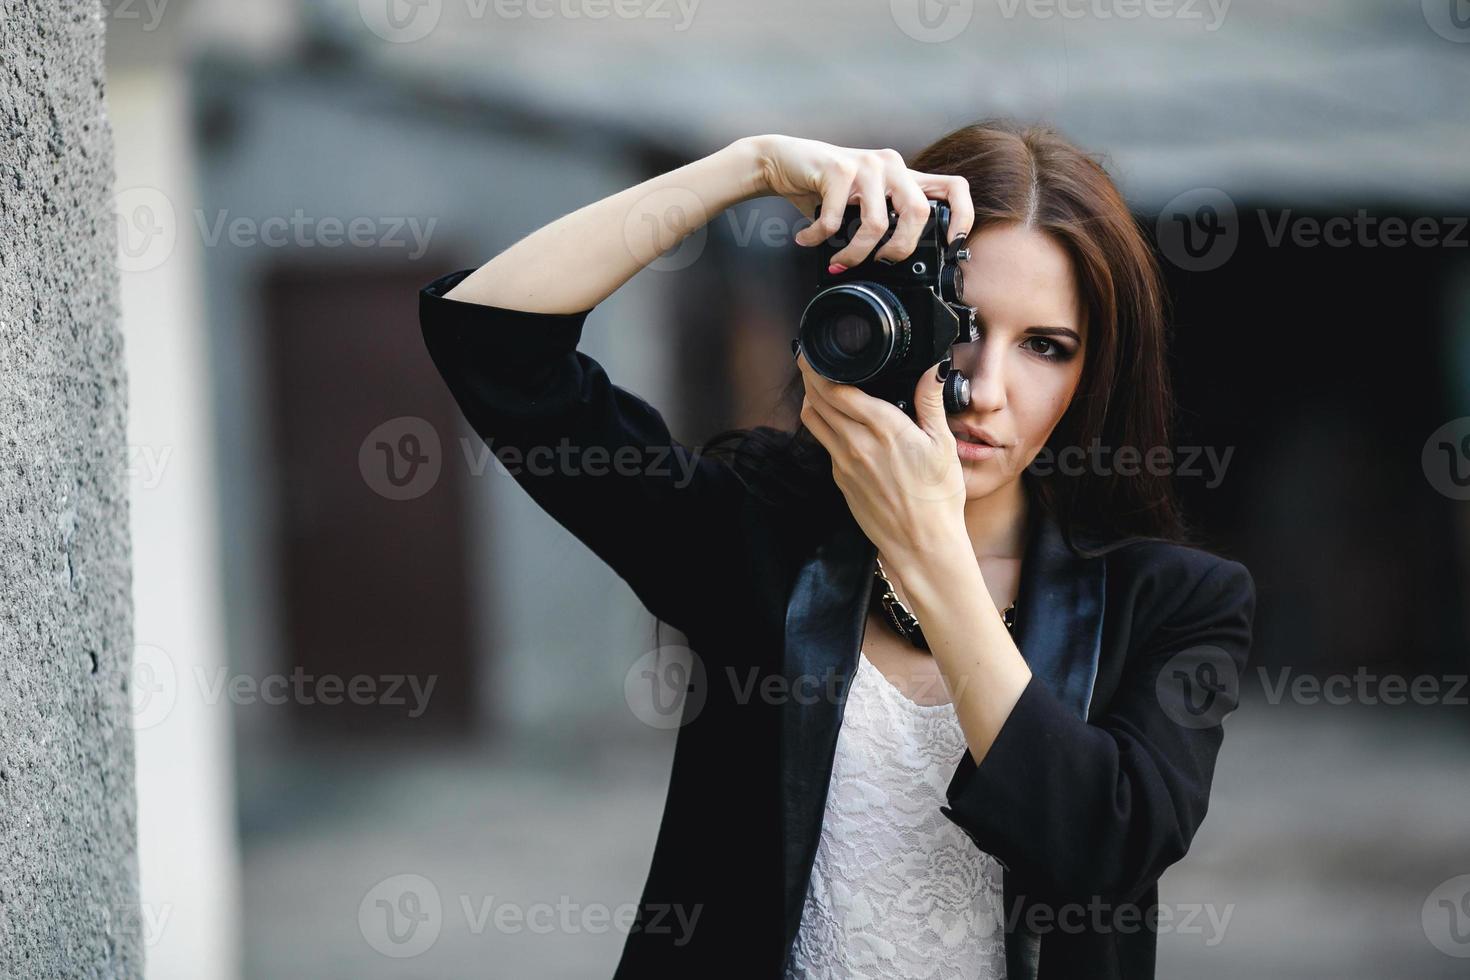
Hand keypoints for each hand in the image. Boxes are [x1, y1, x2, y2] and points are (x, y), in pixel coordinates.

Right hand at [750, 135, 973, 268]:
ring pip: (877, 224)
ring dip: (854, 253)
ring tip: (838, 259)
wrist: (782, 161)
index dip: (963, 217)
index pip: (954, 188)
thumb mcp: (862, 203)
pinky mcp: (839, 168)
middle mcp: (892, 165)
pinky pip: (836, 220)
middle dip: (900, 249)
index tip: (951, 245)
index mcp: (904, 175)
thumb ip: (885, 220)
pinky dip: (818, 237)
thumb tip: (897, 263)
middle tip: (880, 262)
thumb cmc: (824, 188)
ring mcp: (867, 164)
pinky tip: (808, 238)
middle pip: (919, 213)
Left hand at [796, 353, 967, 565]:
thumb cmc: (938, 497)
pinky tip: (836, 421)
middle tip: (811, 361)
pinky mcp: (840, 480)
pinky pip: (825, 444)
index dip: (818, 368)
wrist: (922, 544)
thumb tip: (931, 369)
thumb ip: (930, 402)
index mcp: (883, 428)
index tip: (814, 353)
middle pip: (818, 401)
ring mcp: (843, 463)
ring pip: (814, 422)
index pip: (836, 389)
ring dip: (812, 400)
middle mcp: (856, 443)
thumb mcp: (942, 444)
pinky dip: (824, 426)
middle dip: (810, 378)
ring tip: (818, 386)